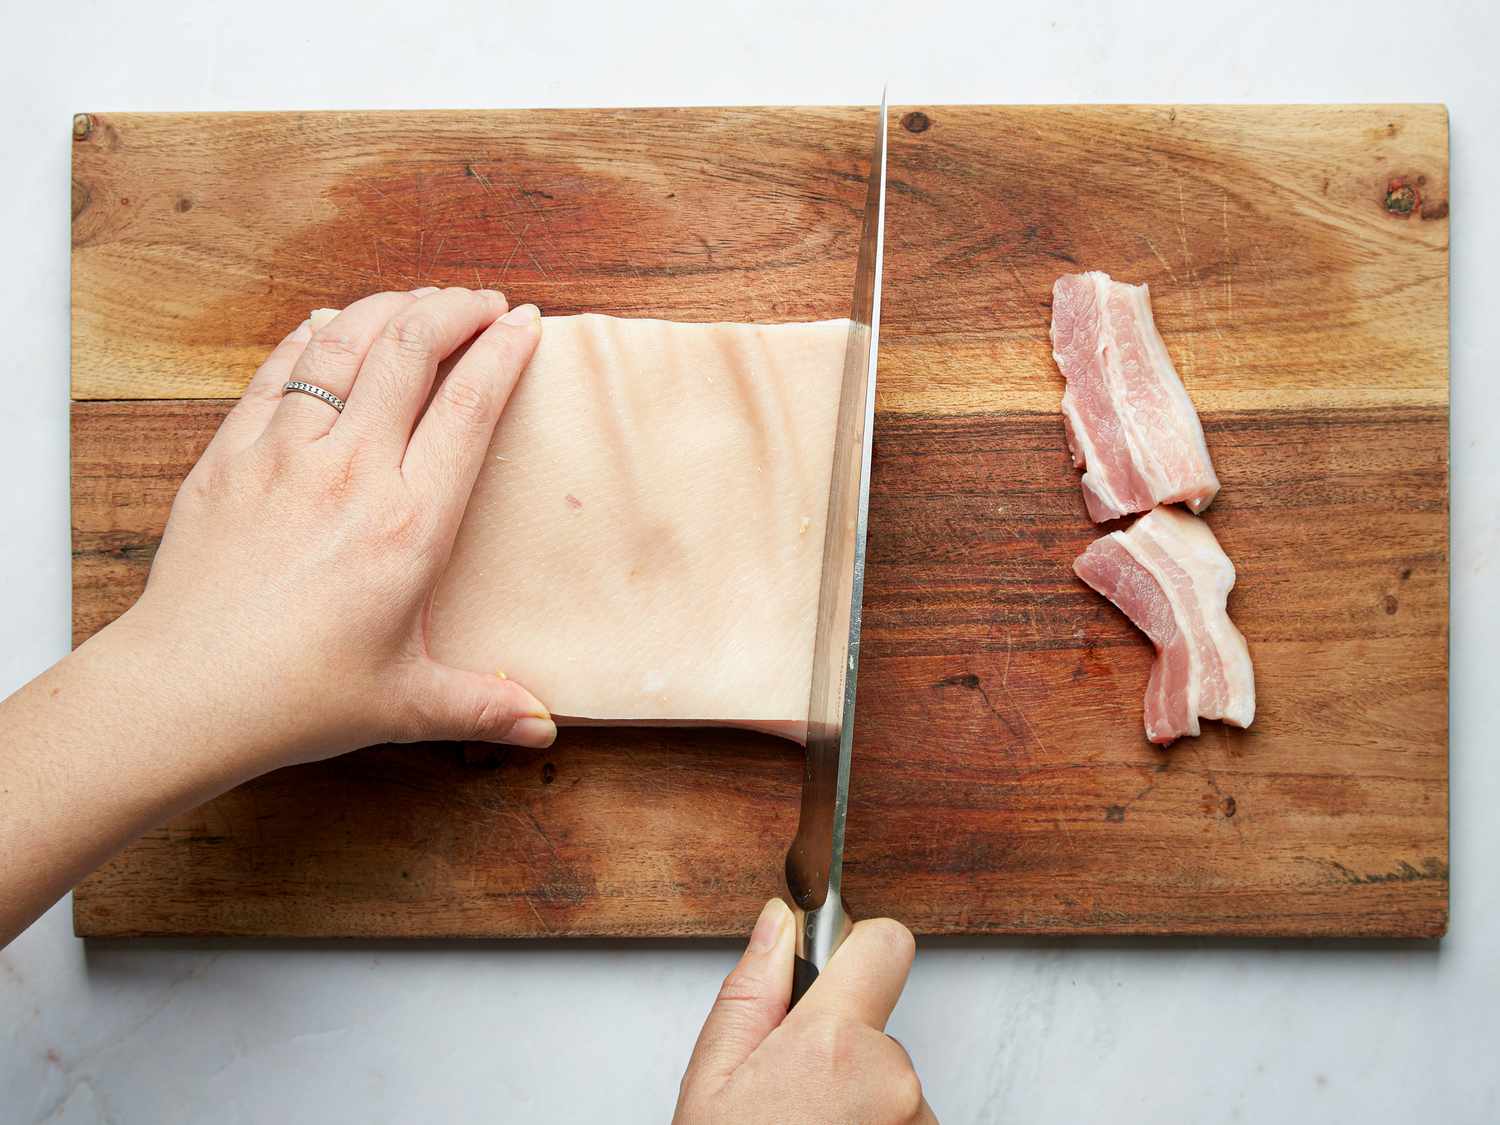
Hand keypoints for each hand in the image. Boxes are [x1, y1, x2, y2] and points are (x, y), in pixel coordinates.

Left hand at [122, 286, 550, 771]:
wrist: (184, 692)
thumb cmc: (295, 698)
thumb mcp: (405, 703)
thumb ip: (482, 705)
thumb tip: (543, 727)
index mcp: (409, 526)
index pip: (469, 407)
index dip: (503, 352)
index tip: (527, 325)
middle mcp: (351, 474)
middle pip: (409, 347)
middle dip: (455, 308)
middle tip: (482, 305)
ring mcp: (284, 456)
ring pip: (343, 343)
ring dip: (388, 308)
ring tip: (420, 303)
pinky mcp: (230, 456)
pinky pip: (278, 371)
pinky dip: (313, 337)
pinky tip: (332, 325)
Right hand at [675, 900, 934, 1123]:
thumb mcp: (711, 1082)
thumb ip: (750, 995)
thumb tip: (777, 922)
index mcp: (833, 1043)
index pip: (885, 943)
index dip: (854, 948)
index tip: (830, 972)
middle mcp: (892, 1078)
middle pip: (874, 1022)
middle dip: (838, 1045)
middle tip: (790, 1089)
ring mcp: (916, 1119)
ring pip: (886, 1075)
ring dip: (856, 1094)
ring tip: (807, 1123)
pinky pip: (903, 1114)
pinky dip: (872, 1121)